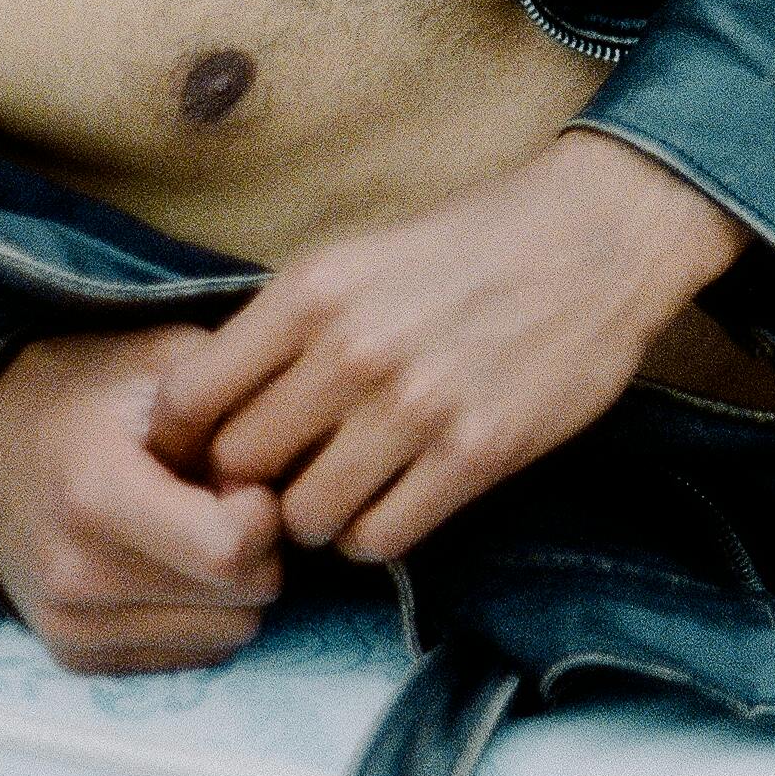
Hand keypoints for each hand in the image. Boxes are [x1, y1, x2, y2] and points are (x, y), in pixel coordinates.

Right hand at [0, 327, 287, 674]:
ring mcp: (71, 626)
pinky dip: (204, 614)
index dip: (263, 512)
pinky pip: (194, 657)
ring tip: (198, 529)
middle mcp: (75, 574)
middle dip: (259, 549)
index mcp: (94, 492)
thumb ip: (233, 394)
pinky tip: (174, 564)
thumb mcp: (161, 361)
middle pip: (241, 597)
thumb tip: (298, 459)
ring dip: (236, 587)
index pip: (227, 550)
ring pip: (229, 634)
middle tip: (226, 502)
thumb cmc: (90, 396)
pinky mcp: (77, 658)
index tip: (244, 479)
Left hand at [143, 131, 743, 566]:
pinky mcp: (475, 454)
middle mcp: (351, 351)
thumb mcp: (353, 256)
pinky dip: (373, 533)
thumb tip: (207, 406)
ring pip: (306, 517)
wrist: (591, 237)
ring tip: (341, 487)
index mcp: (310, 292)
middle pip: (239, 468)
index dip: (182, 439)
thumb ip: (283, 326)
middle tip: (277, 477)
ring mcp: (415, 408)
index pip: (190, 398)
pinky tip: (391, 500)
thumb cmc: (464, 245)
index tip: (200, 451)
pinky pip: (380, 538)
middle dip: (247, 484)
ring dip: (314, 515)